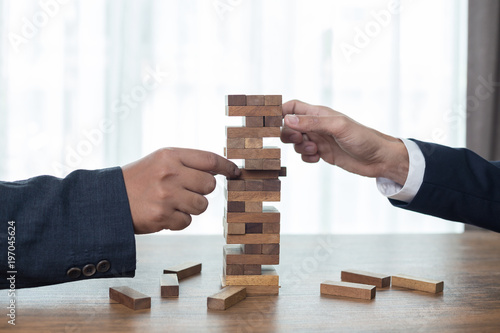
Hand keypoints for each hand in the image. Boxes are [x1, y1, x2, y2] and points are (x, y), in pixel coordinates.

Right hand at [122, 148, 239, 233]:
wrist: (108, 199)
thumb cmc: (139, 180)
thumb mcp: (160, 161)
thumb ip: (187, 163)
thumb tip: (219, 170)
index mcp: (170, 156)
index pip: (209, 159)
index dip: (226, 166)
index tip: (235, 172)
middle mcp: (170, 173)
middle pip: (209, 185)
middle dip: (202, 190)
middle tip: (185, 191)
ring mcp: (166, 196)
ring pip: (202, 205)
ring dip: (191, 207)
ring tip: (173, 202)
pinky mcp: (162, 216)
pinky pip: (187, 221)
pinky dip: (178, 220)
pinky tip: (164, 213)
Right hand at [281, 100, 408, 184]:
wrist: (379, 159)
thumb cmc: (363, 138)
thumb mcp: (338, 127)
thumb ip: (312, 122)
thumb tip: (288, 120)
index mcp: (319, 113)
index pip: (292, 106)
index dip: (281, 112)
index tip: (274, 123)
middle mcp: (317, 125)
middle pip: (289, 126)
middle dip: (288, 134)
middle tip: (299, 140)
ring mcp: (319, 139)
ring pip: (295, 142)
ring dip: (299, 148)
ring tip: (314, 150)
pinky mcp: (322, 153)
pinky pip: (304, 155)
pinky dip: (307, 158)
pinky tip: (318, 158)